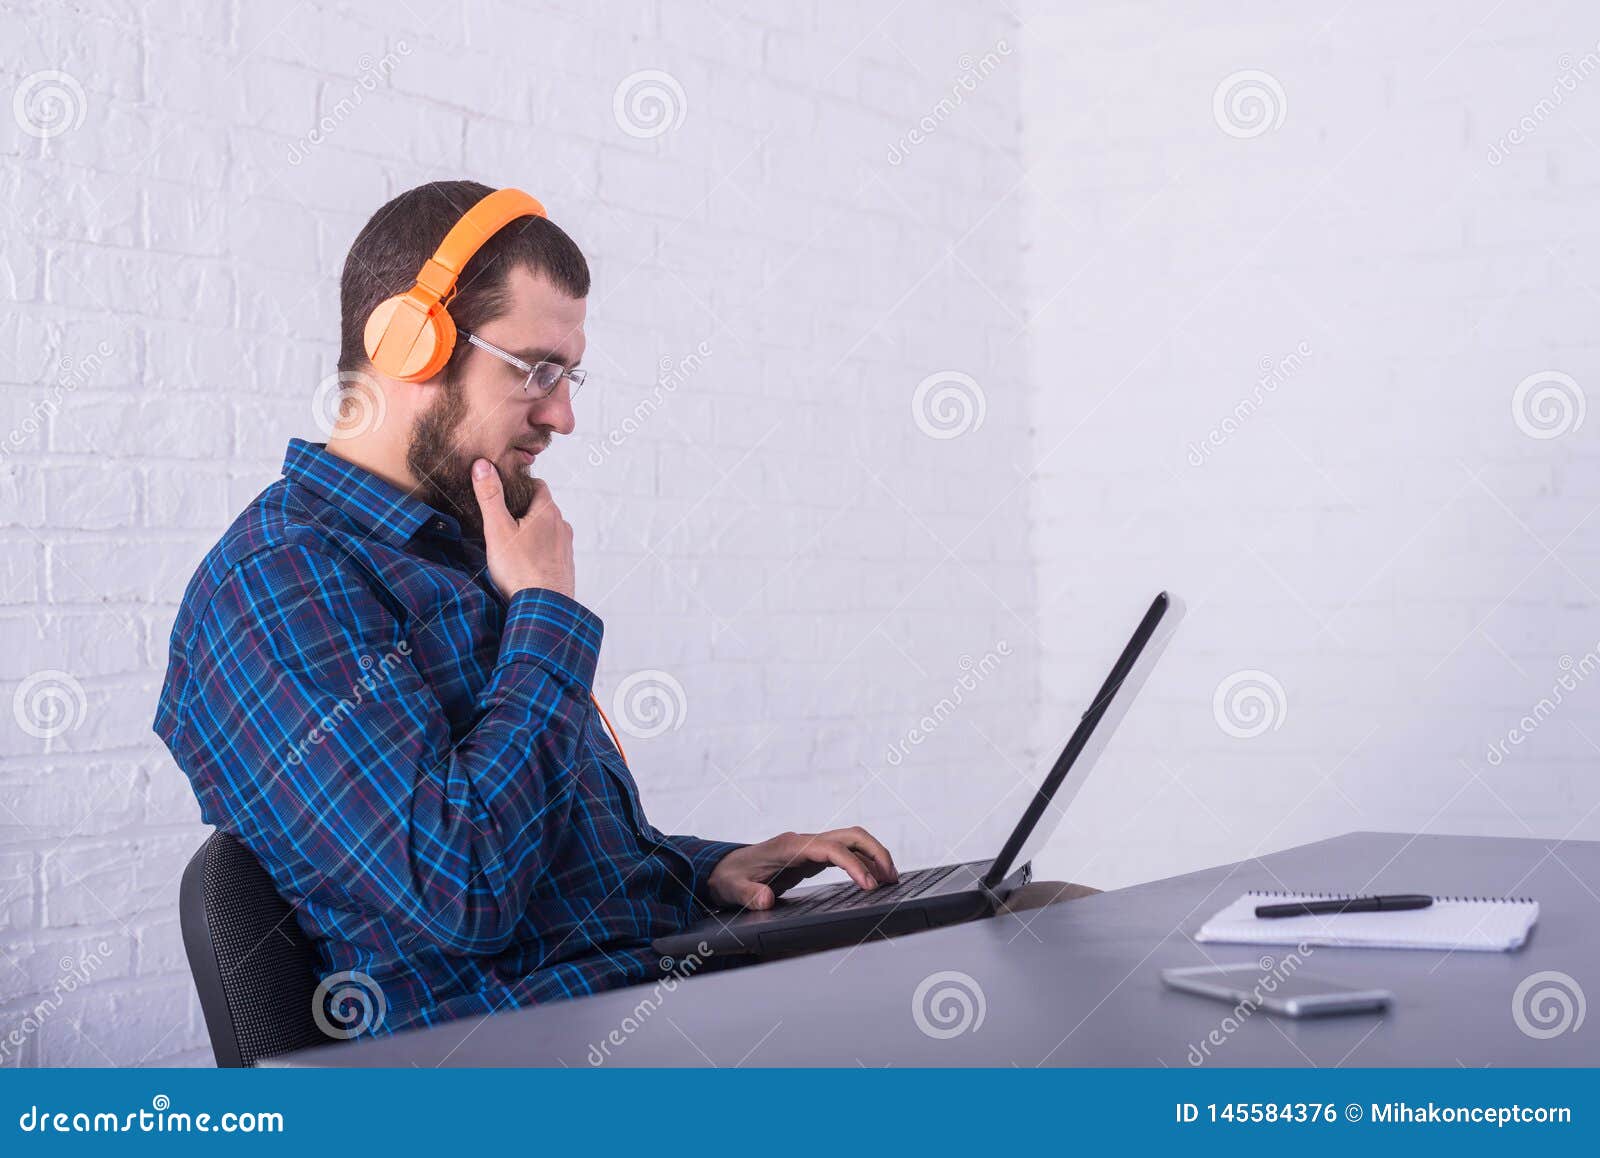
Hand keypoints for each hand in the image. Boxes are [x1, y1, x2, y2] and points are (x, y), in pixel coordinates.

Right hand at [471, 459, 574, 598]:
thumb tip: (483, 465)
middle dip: (523, 508)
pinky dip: (539, 549)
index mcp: (547, 511)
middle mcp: (561, 525)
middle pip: (542, 507)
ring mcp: (565, 546)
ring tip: (511, 541)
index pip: (537, 485)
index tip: (503, 490)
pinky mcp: (565, 565)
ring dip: (532, 530)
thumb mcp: (497, 529)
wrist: (543, 608)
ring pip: (547, 529)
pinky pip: (551, 549)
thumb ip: (490, 496)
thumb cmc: (519, 569)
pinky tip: (524, 561)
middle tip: (501, 517)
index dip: (519, 485)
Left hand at [706, 827, 899, 910]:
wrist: (721, 868)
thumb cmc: (729, 877)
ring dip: (873, 856)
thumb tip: (765, 900)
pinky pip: (844, 853)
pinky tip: (872, 880)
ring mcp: (809, 847)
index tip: (869, 886)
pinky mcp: (811, 856)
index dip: (853, 865)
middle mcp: (803, 841)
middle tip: (892, 879)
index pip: (831, 849)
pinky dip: (863, 863)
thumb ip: (748, 894)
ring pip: (851, 841)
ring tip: (891, 880)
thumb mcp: (732, 889)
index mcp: (789, 846)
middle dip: (875, 852)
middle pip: (850, 836)